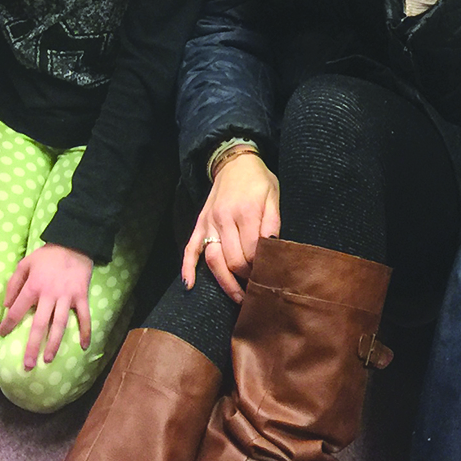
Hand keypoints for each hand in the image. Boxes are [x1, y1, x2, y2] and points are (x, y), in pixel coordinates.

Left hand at [0, 243, 94, 369]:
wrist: (74, 242)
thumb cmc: (47, 255)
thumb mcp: (24, 263)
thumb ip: (13, 283)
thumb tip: (6, 305)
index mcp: (33, 286)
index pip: (17, 310)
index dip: (8, 323)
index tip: (2, 334)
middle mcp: (49, 294)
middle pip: (39, 325)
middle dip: (32, 346)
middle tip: (27, 365)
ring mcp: (67, 297)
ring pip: (60, 325)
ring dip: (54, 344)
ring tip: (47, 359)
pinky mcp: (81, 296)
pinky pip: (84, 316)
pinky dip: (85, 331)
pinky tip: (84, 346)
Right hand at [183, 149, 280, 301]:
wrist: (234, 162)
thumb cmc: (258, 181)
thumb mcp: (273, 196)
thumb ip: (273, 222)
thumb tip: (273, 249)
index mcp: (246, 212)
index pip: (251, 252)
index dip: (260, 269)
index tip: (269, 278)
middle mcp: (224, 219)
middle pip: (232, 261)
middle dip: (245, 280)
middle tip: (257, 290)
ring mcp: (209, 223)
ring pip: (213, 260)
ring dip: (224, 283)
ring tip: (237, 298)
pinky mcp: (200, 224)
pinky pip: (190, 248)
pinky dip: (187, 267)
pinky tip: (189, 284)